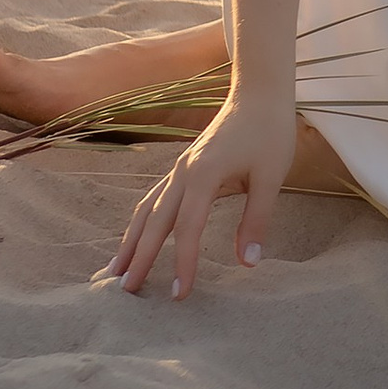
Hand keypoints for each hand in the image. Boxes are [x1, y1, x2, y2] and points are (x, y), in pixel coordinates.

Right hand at [105, 86, 297, 300]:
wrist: (260, 93)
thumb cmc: (270, 131)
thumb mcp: (272, 175)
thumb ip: (257, 218)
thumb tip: (248, 262)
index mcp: (203, 174)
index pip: (186, 228)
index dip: (182, 262)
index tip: (179, 295)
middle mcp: (183, 172)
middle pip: (154, 221)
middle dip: (139, 257)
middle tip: (125, 293)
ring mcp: (179, 168)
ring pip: (146, 209)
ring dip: (130, 240)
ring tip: (115, 272)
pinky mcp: (183, 167)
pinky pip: (154, 198)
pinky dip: (140, 222)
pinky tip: (135, 238)